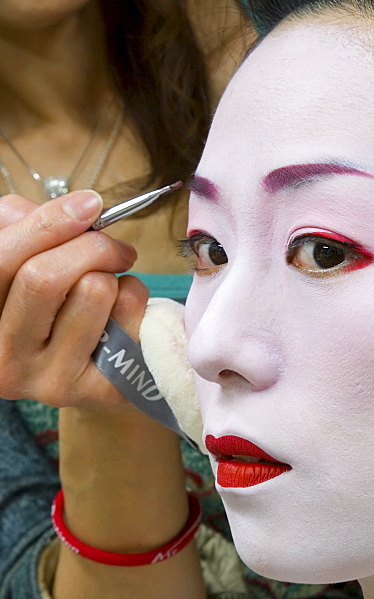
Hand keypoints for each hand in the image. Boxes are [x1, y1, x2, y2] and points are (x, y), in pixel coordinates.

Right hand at [0, 190, 147, 406]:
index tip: (88, 205)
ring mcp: (46, 382)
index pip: (3, 259)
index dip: (47, 223)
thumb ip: (28, 226)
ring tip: (108, 285)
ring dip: (113, 274)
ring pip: (93, 292)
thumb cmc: (50, 307)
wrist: (87, 369)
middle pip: (44, 278)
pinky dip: (135, 298)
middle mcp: (2, 358)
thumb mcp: (21, 264)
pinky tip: (122, 312)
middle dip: (91, 246)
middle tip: (112, 246)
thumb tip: (79, 207)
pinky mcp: (96, 394)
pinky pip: (128, 318)